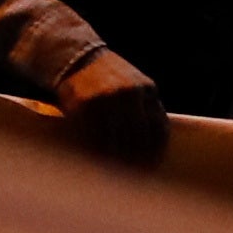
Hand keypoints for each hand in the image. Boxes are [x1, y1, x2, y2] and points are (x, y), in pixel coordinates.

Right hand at [52, 46, 168, 166]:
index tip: (152, 166)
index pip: (159, 127)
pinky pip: (94, 136)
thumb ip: (144, 107)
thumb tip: (155, 145)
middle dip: (137, 159)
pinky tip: (98, 160)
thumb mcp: (132, 84)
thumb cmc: (106, 77)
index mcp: (146, 88)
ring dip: (117, 160)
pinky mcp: (85, 104)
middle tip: (134, 176)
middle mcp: (129, 93)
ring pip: (116, 140)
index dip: (156, 151)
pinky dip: (96, 151)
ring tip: (116, 173)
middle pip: (139, 137)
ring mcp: (107, 98)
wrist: (74, 57)